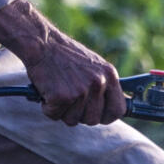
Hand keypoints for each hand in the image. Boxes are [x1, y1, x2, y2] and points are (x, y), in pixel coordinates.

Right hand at [0, 0, 127, 125]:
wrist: (42, 43)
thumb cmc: (65, 55)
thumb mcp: (94, 66)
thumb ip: (105, 86)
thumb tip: (121, 106)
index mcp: (109, 75)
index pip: (118, 110)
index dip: (106, 116)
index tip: (98, 115)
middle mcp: (98, 83)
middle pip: (93, 120)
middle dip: (79, 114)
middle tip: (69, 99)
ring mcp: (81, 91)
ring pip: (73, 120)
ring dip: (62, 111)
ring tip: (57, 91)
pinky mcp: (62, 97)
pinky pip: (54, 115)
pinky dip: (47, 107)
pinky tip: (47, 90)